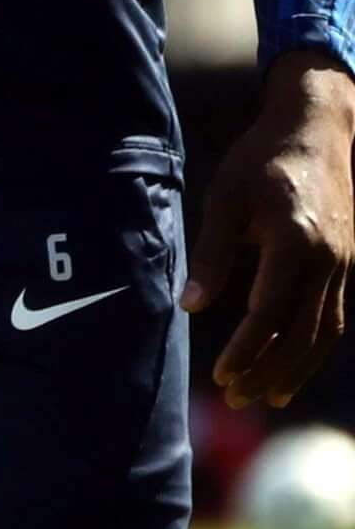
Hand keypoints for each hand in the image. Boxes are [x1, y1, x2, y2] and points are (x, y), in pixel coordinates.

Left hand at [187, 49, 354, 407]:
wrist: (320, 131)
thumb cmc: (262, 160)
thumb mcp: (225, 195)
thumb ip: (210, 251)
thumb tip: (190, 305)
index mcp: (294, 239)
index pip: (270, 310)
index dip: (247, 348)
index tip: (221, 374)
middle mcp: (328, 259)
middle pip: (303, 332)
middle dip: (269, 369)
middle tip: (234, 397)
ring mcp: (344, 265)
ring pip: (326, 332)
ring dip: (295, 368)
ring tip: (264, 396)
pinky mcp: (348, 266)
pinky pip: (334, 318)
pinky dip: (314, 348)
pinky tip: (292, 366)